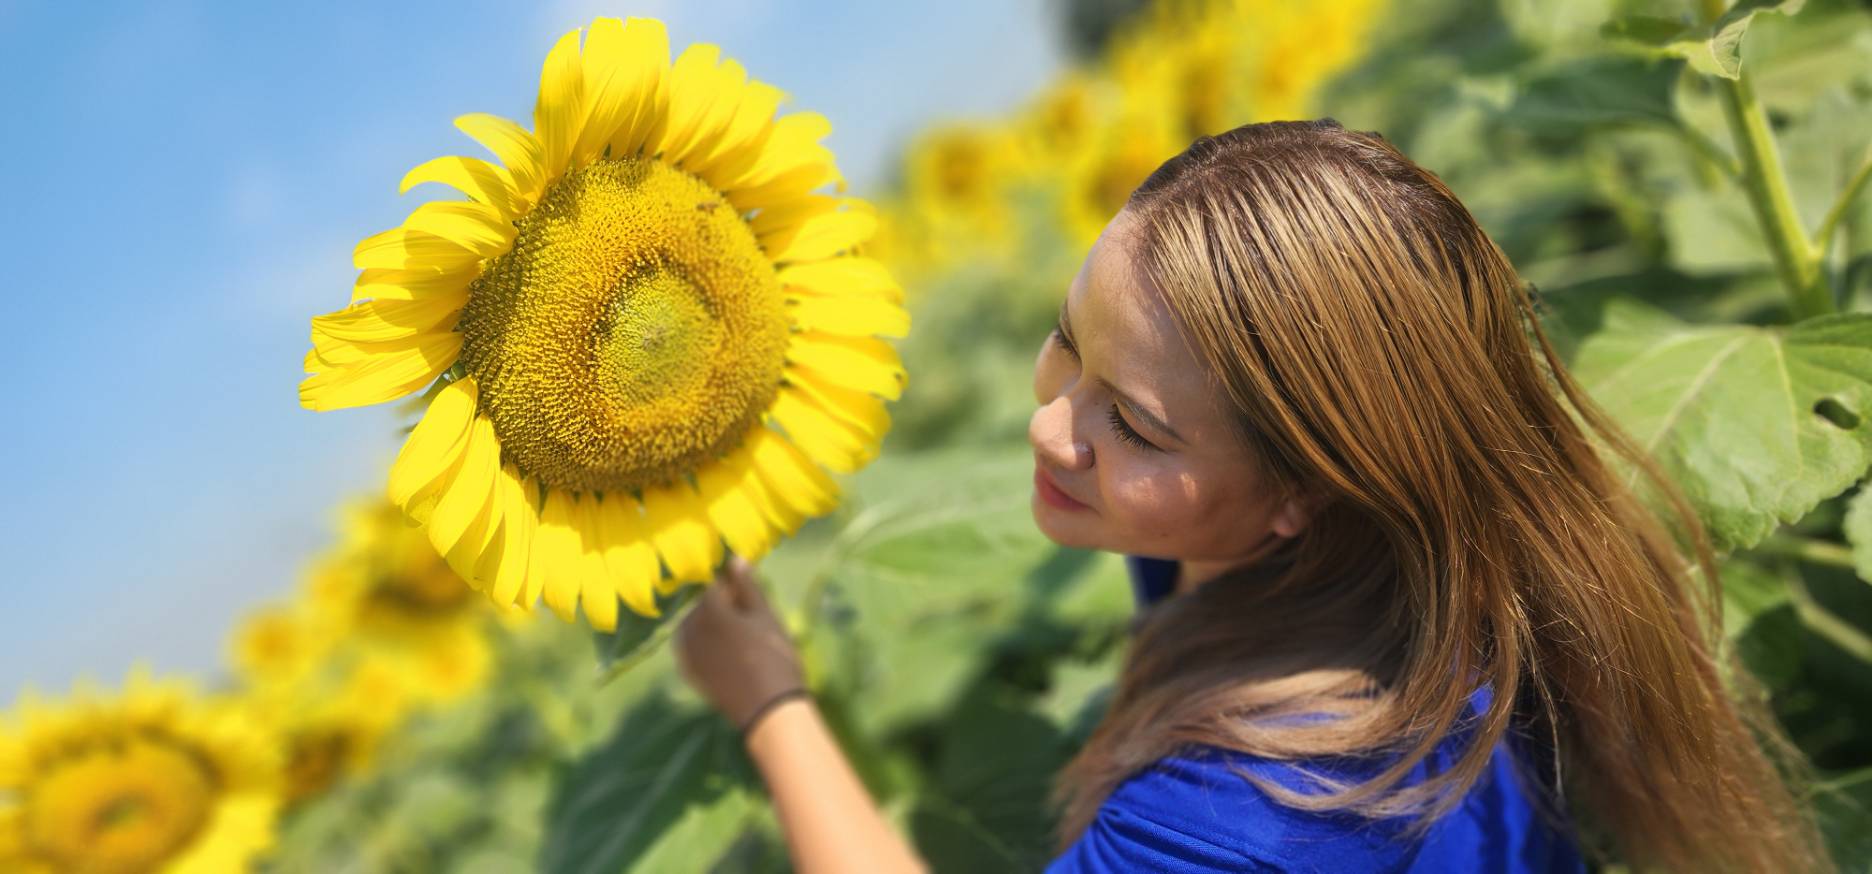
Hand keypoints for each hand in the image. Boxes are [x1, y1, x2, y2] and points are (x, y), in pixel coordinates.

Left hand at [673, 556, 806, 729]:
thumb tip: (735, 559)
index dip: (723, 577)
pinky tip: (723, 645)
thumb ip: (748, 586)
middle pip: (697, 602)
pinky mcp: (689, 671)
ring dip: (706, 618)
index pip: (709, 580)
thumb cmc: (774, 656)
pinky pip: (690, 645)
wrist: (768, 709)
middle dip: (715, 598)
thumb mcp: (766, 616)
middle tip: (741, 605)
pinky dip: (702, 639)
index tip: (738, 580)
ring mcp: (686, 652)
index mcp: (709, 609)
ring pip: (691, 623)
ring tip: (733, 626)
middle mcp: (690, 628)